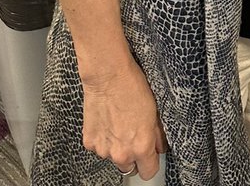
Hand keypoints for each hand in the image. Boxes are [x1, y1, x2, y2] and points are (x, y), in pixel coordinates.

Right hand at [80, 59, 166, 178]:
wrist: (108, 76)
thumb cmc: (132, 88)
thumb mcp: (155, 111)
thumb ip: (158, 136)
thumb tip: (159, 147)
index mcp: (141, 147)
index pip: (149, 173)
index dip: (151, 163)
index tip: (150, 156)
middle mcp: (121, 153)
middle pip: (130, 168)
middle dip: (133, 156)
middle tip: (133, 136)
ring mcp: (103, 149)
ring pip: (113, 158)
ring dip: (117, 147)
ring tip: (119, 124)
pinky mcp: (90, 142)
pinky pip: (100, 147)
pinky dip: (103, 139)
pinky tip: (107, 122)